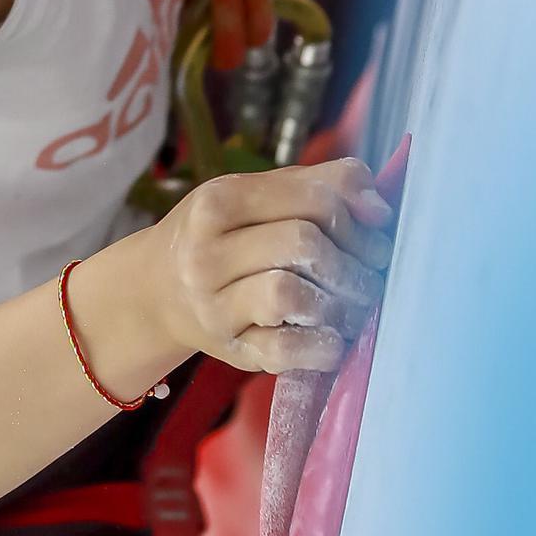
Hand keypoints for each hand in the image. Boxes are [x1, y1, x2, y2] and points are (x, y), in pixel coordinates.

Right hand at [139, 156, 393, 376]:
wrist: (156, 292)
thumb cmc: (221, 237)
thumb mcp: (254, 195)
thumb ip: (318, 184)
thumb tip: (379, 207)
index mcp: (218, 201)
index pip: (310, 197)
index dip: (358, 214)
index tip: (377, 230)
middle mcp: (207, 252)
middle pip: (304, 243)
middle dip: (354, 260)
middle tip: (371, 273)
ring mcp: (214, 305)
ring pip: (290, 295)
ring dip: (339, 302)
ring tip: (353, 303)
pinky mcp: (229, 350)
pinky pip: (284, 351)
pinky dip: (320, 347)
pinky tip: (334, 339)